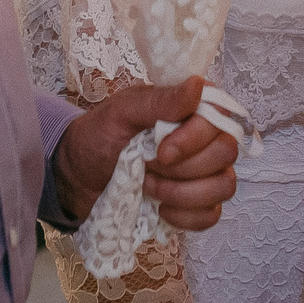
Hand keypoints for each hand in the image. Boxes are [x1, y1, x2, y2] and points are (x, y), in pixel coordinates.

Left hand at [54, 78, 239, 230]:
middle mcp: (205, 138)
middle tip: (148, 166)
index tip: (159, 151)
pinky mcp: (196, 203)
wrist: (78, 176)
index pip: (221, 120)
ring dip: (182, 193)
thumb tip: (198, 85)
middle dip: (183, 168)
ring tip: (148, 185)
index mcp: (192, 108)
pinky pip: (211, 215)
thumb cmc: (99, 136)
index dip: (194, 140)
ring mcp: (204, 173)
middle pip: (225, 154)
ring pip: (223, 187)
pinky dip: (185, 217)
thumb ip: (161, 101)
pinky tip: (160, 209)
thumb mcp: (122, 112)